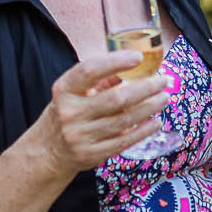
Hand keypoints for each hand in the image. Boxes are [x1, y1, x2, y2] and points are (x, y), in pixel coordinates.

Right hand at [40, 51, 172, 174]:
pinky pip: (123, 141)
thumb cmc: (65, 114)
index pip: (89, 71)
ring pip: (123, 121)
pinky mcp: (92, 154)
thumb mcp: (73, 93)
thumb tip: (132, 66)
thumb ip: (99, 80)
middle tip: (162, 80)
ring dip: (149, 108)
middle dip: (144, 88)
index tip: (138, 57)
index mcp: (64, 91)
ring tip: (164, 98)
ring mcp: (81, 136)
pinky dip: (143, 131)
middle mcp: (70, 113)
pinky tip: (156, 122)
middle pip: (115, 99)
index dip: (115, 62)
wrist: (47, 152)